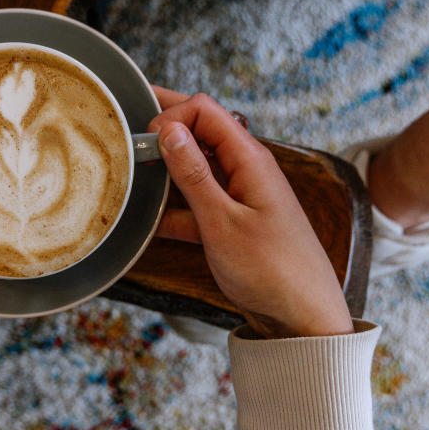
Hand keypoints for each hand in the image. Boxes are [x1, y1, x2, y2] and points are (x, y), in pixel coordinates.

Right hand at [149, 88, 352, 338]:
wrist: (304, 319)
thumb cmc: (272, 271)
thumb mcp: (222, 221)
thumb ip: (193, 174)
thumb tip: (169, 129)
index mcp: (249, 159)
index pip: (204, 110)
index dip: (171, 116)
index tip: (144, 140)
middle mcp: (245, 169)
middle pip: (199, 132)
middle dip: (163, 130)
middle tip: (124, 131)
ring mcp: (239, 195)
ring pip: (194, 169)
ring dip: (164, 171)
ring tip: (130, 175)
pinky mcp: (233, 222)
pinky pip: (196, 203)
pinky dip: (173, 209)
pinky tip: (147, 222)